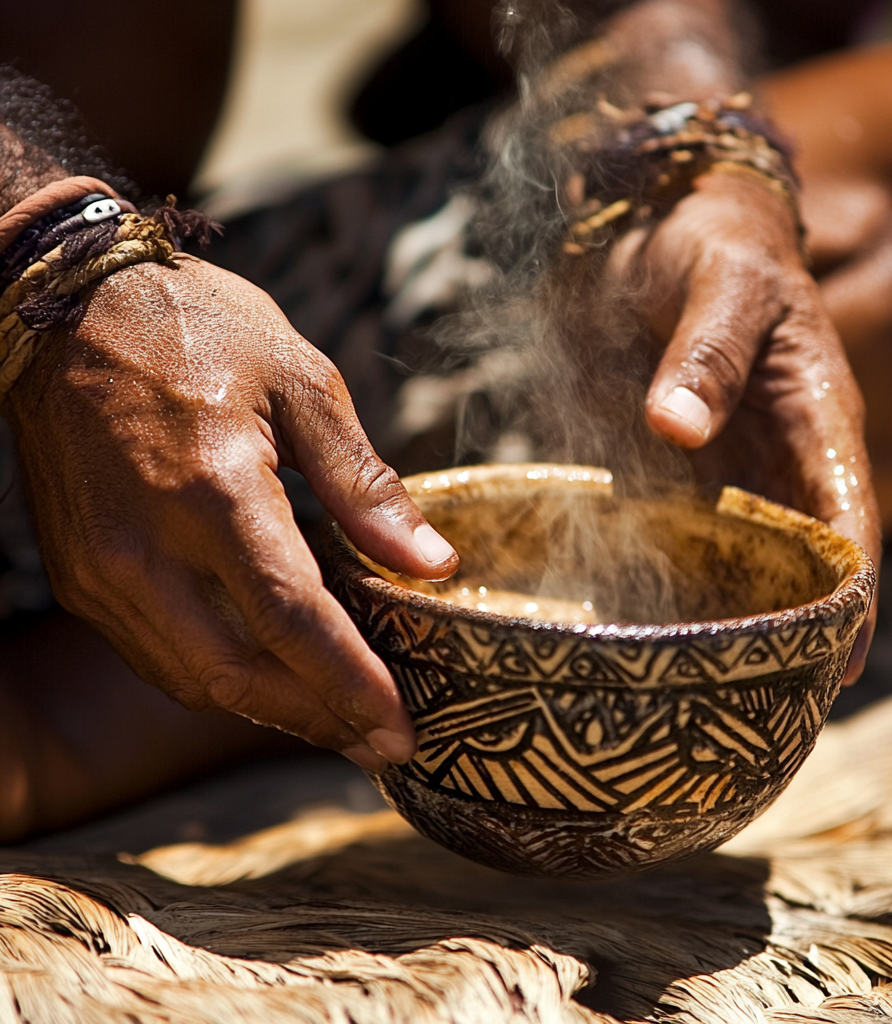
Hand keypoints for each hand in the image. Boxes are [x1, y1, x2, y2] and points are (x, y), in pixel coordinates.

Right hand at [5, 258, 458, 768]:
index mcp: (215, 491)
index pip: (293, 621)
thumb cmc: (195, 328)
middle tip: (382, 741)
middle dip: (318, 718)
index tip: (401, 728)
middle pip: (240, 674)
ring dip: (270, 709)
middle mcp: (146, 547)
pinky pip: (156, 654)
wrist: (65, 304)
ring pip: (192, 679)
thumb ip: (367, 484)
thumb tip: (432, 563)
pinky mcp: (79, 574)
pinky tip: (267, 674)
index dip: (351, 684)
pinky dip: (218, 678)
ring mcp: (100, 570)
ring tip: (336, 718)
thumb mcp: (303, 381)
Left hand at [612, 168, 881, 680]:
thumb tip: (675, 428)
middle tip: (759, 709)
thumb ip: (706, 352)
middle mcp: (774, 463)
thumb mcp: (721, 282)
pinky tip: (636, 634)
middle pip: (794, 567)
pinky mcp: (665, 475)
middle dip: (786, 634)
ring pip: (732, 568)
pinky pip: (670, 543)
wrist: (654, 227)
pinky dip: (661, 588)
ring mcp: (718, 476)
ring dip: (721, 624)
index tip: (836, 668)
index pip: (846, 525)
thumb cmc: (710, 242)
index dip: (848, 598)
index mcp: (815, 422)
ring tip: (693, 695)